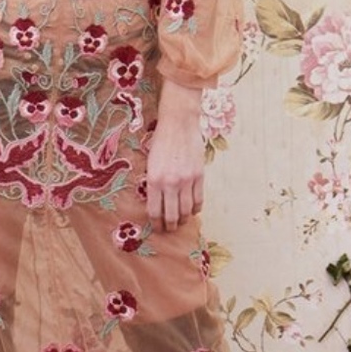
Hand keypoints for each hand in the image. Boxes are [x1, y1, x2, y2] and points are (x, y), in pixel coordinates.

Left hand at [146, 79, 207, 232]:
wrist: (179, 122)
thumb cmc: (161, 139)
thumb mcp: (150, 161)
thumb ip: (153, 182)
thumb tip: (156, 201)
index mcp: (154, 179)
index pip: (154, 211)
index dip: (156, 223)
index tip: (157, 227)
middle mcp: (170, 183)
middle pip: (171, 215)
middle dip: (170, 226)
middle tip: (169, 229)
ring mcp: (187, 180)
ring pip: (186, 210)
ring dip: (183, 220)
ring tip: (180, 222)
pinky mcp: (199, 176)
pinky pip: (199, 200)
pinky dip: (195, 208)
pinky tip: (192, 210)